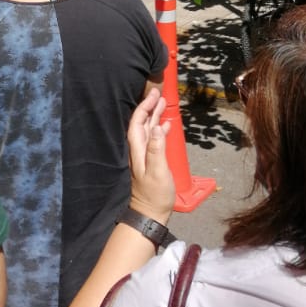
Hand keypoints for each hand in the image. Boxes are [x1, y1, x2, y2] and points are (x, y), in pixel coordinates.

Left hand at [127, 89, 174, 223]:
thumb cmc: (155, 194)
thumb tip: (158, 127)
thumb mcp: (158, 172)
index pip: (138, 122)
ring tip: (164, 103)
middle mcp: (139, 150)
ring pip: (149, 130)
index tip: (153, 94)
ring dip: (155, 116)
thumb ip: (157, 149)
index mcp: (138, 150)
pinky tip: (167, 125)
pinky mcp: (152, 161)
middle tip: (158, 93)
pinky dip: (160, 129)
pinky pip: (155, 139)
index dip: (144, 107)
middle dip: (149, 107)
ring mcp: (145, 155)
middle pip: (142, 123)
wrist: (151, 213)